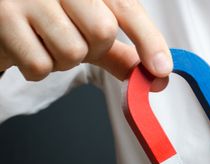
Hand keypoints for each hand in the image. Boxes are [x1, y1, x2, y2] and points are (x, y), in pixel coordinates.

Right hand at [0, 0, 172, 80]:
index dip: (148, 40)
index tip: (161, 69)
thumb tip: (156, 77)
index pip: (126, 7)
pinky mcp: (2, 16)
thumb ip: (121, 52)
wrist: (0, 16)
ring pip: (72, 51)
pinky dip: (36, 68)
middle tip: (72, 38)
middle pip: (102, 31)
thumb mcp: (87, 29)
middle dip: (93, 48)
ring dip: (62, 61)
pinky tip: (26, 47)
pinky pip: (40, 65)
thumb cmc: (48, 20)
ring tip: (45, 42)